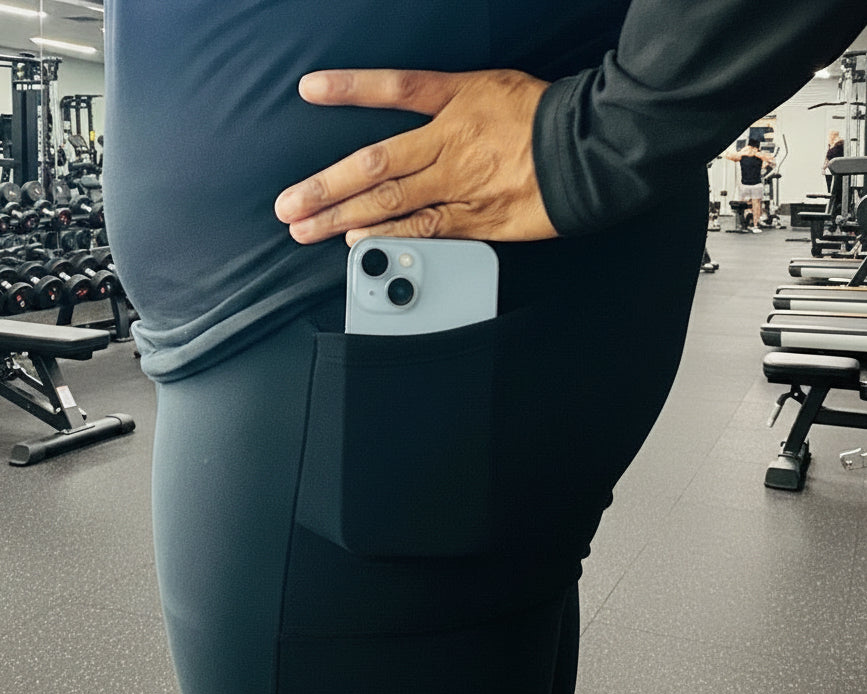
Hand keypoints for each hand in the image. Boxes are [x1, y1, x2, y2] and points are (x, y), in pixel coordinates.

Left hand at [274, 69, 557, 245]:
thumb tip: (409, 119)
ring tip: (306, 228)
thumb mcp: (493, 88)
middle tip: (289, 203)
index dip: (351, 89)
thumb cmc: (545, 118)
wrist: (593, 153)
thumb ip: (447, 101)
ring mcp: (461, 186)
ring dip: (345, 218)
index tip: (310, 89)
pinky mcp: (479, 219)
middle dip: (327, 185)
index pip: (395, 91)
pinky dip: (391, 237)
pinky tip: (359, 243)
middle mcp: (451, 145)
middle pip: (376, 163)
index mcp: (457, 104)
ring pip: (393, 203)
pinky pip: (427, 230)